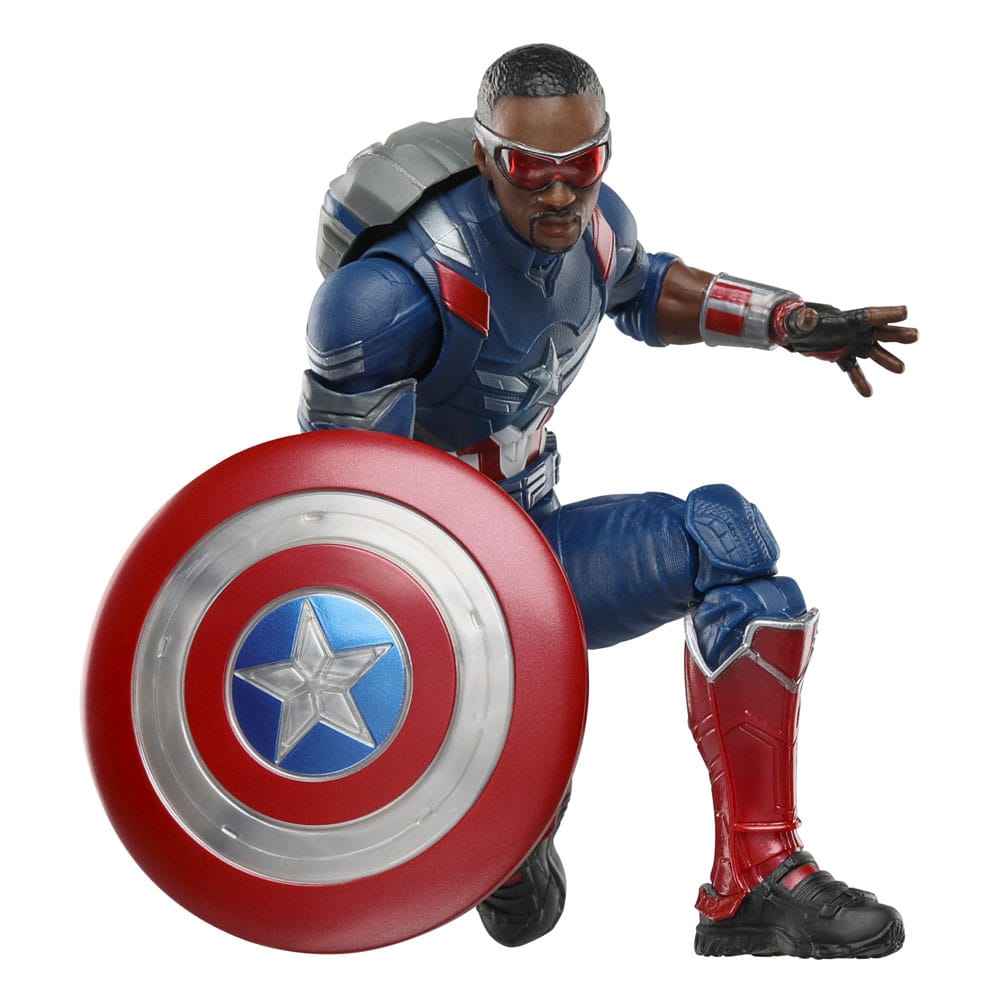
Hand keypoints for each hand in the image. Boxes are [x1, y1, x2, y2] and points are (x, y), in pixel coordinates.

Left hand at [782, 303, 917, 396]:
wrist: (794, 332)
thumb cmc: (796, 322)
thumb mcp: (797, 321)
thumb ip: (804, 319)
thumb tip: (808, 316)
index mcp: (845, 319)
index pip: (868, 316)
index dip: (886, 314)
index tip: (904, 312)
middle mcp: (853, 331)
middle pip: (879, 332)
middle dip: (896, 334)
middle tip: (914, 336)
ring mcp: (850, 344)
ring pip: (872, 352)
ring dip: (886, 360)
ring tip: (901, 369)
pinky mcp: (843, 357)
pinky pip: (853, 370)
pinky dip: (860, 380)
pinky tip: (867, 393)